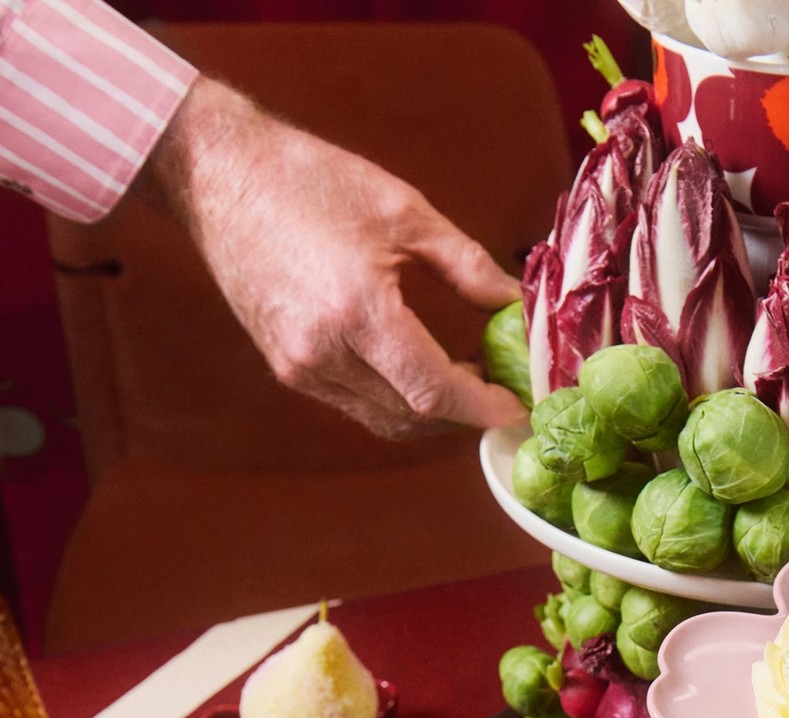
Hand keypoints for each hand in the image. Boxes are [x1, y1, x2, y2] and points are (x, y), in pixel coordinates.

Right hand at [142, 77, 523, 439]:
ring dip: (430, 412)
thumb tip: (515, 305)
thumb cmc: (311, 180)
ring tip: (463, 377)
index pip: (434, 392)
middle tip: (498, 385)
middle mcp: (323, 353)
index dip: (484, 409)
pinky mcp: (286, 368)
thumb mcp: (405, 211)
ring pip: (384, 421)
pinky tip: (416, 370)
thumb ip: (468, 267)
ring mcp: (299, 367)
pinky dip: (394, 400)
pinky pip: (355, 405)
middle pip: (413, 417)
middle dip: (464, 412)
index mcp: (357, 312)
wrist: (220, 174)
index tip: (518, 407)